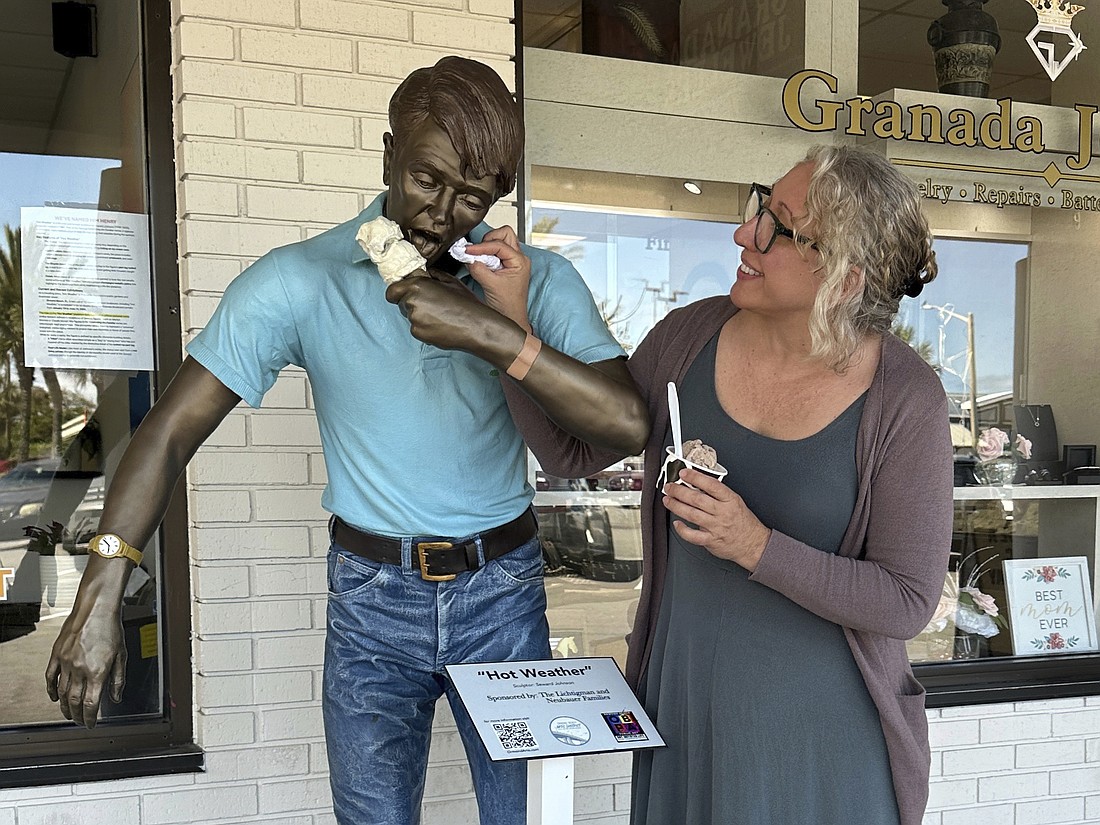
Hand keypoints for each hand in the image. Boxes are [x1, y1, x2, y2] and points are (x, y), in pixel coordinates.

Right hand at [45, 609, 126, 728]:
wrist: (96, 609)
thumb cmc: (110, 628)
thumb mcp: (122, 656)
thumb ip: (118, 679)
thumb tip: (116, 697)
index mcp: (98, 671)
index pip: (91, 704)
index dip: (90, 718)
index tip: (90, 724)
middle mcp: (80, 669)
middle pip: (75, 701)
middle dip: (77, 715)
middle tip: (79, 721)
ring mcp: (65, 662)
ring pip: (62, 692)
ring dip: (65, 706)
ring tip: (68, 713)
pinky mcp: (56, 655)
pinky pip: (50, 677)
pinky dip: (51, 690)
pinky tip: (54, 697)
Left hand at [385, 270, 500, 350]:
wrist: (475, 326)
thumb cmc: (466, 303)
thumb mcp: (451, 281)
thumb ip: (433, 275)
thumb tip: (426, 274)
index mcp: (417, 285)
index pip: (392, 290)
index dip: (398, 292)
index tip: (405, 294)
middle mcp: (412, 302)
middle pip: (402, 303)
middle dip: (413, 302)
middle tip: (431, 304)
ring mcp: (414, 319)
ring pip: (410, 316)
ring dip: (420, 315)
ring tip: (439, 315)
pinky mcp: (418, 333)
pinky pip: (416, 328)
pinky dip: (424, 327)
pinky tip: (439, 324)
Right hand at [464, 226, 531, 331]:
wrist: (511, 319)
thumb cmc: (508, 306)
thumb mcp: (491, 285)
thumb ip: (478, 268)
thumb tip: (467, 257)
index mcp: (520, 261)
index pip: (499, 244)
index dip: (482, 246)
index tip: (468, 251)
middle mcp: (518, 258)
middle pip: (504, 234)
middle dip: (488, 239)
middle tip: (476, 251)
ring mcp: (512, 261)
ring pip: (500, 241)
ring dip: (486, 246)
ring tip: (478, 259)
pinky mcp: (505, 266)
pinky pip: (495, 252)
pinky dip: (485, 253)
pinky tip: (479, 262)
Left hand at [662, 468, 770, 571]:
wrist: (753, 544)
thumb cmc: (743, 521)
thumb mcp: (735, 501)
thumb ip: (717, 493)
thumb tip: (696, 484)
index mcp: (730, 500)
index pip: (711, 485)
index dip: (695, 477)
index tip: (684, 473)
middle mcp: (722, 513)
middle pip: (697, 499)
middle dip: (679, 491)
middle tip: (669, 487)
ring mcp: (716, 527)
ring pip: (692, 514)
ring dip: (676, 506)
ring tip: (668, 500)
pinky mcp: (711, 541)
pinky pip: (693, 536)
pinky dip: (682, 530)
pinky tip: (676, 524)